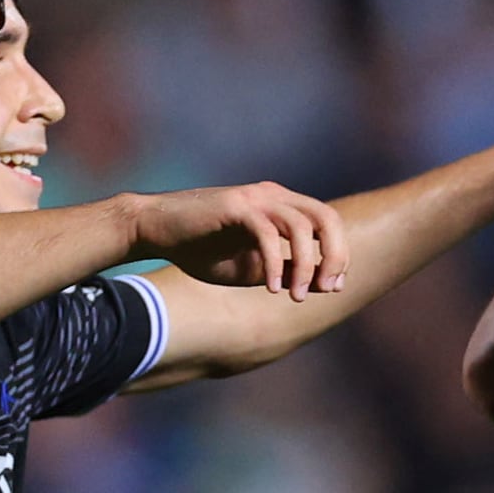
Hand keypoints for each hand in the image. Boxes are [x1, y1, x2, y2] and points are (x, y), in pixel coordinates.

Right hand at [129, 182, 349, 297]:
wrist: (154, 230)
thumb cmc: (202, 250)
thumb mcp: (254, 268)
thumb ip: (289, 272)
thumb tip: (331, 285)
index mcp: (283, 206)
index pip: (329, 223)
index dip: (339, 255)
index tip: (332, 287)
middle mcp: (274, 196)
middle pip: (326, 218)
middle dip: (335, 255)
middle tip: (327, 288)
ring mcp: (255, 198)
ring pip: (301, 226)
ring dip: (306, 265)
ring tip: (297, 296)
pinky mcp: (235, 206)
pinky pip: (268, 234)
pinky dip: (274, 264)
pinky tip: (272, 288)